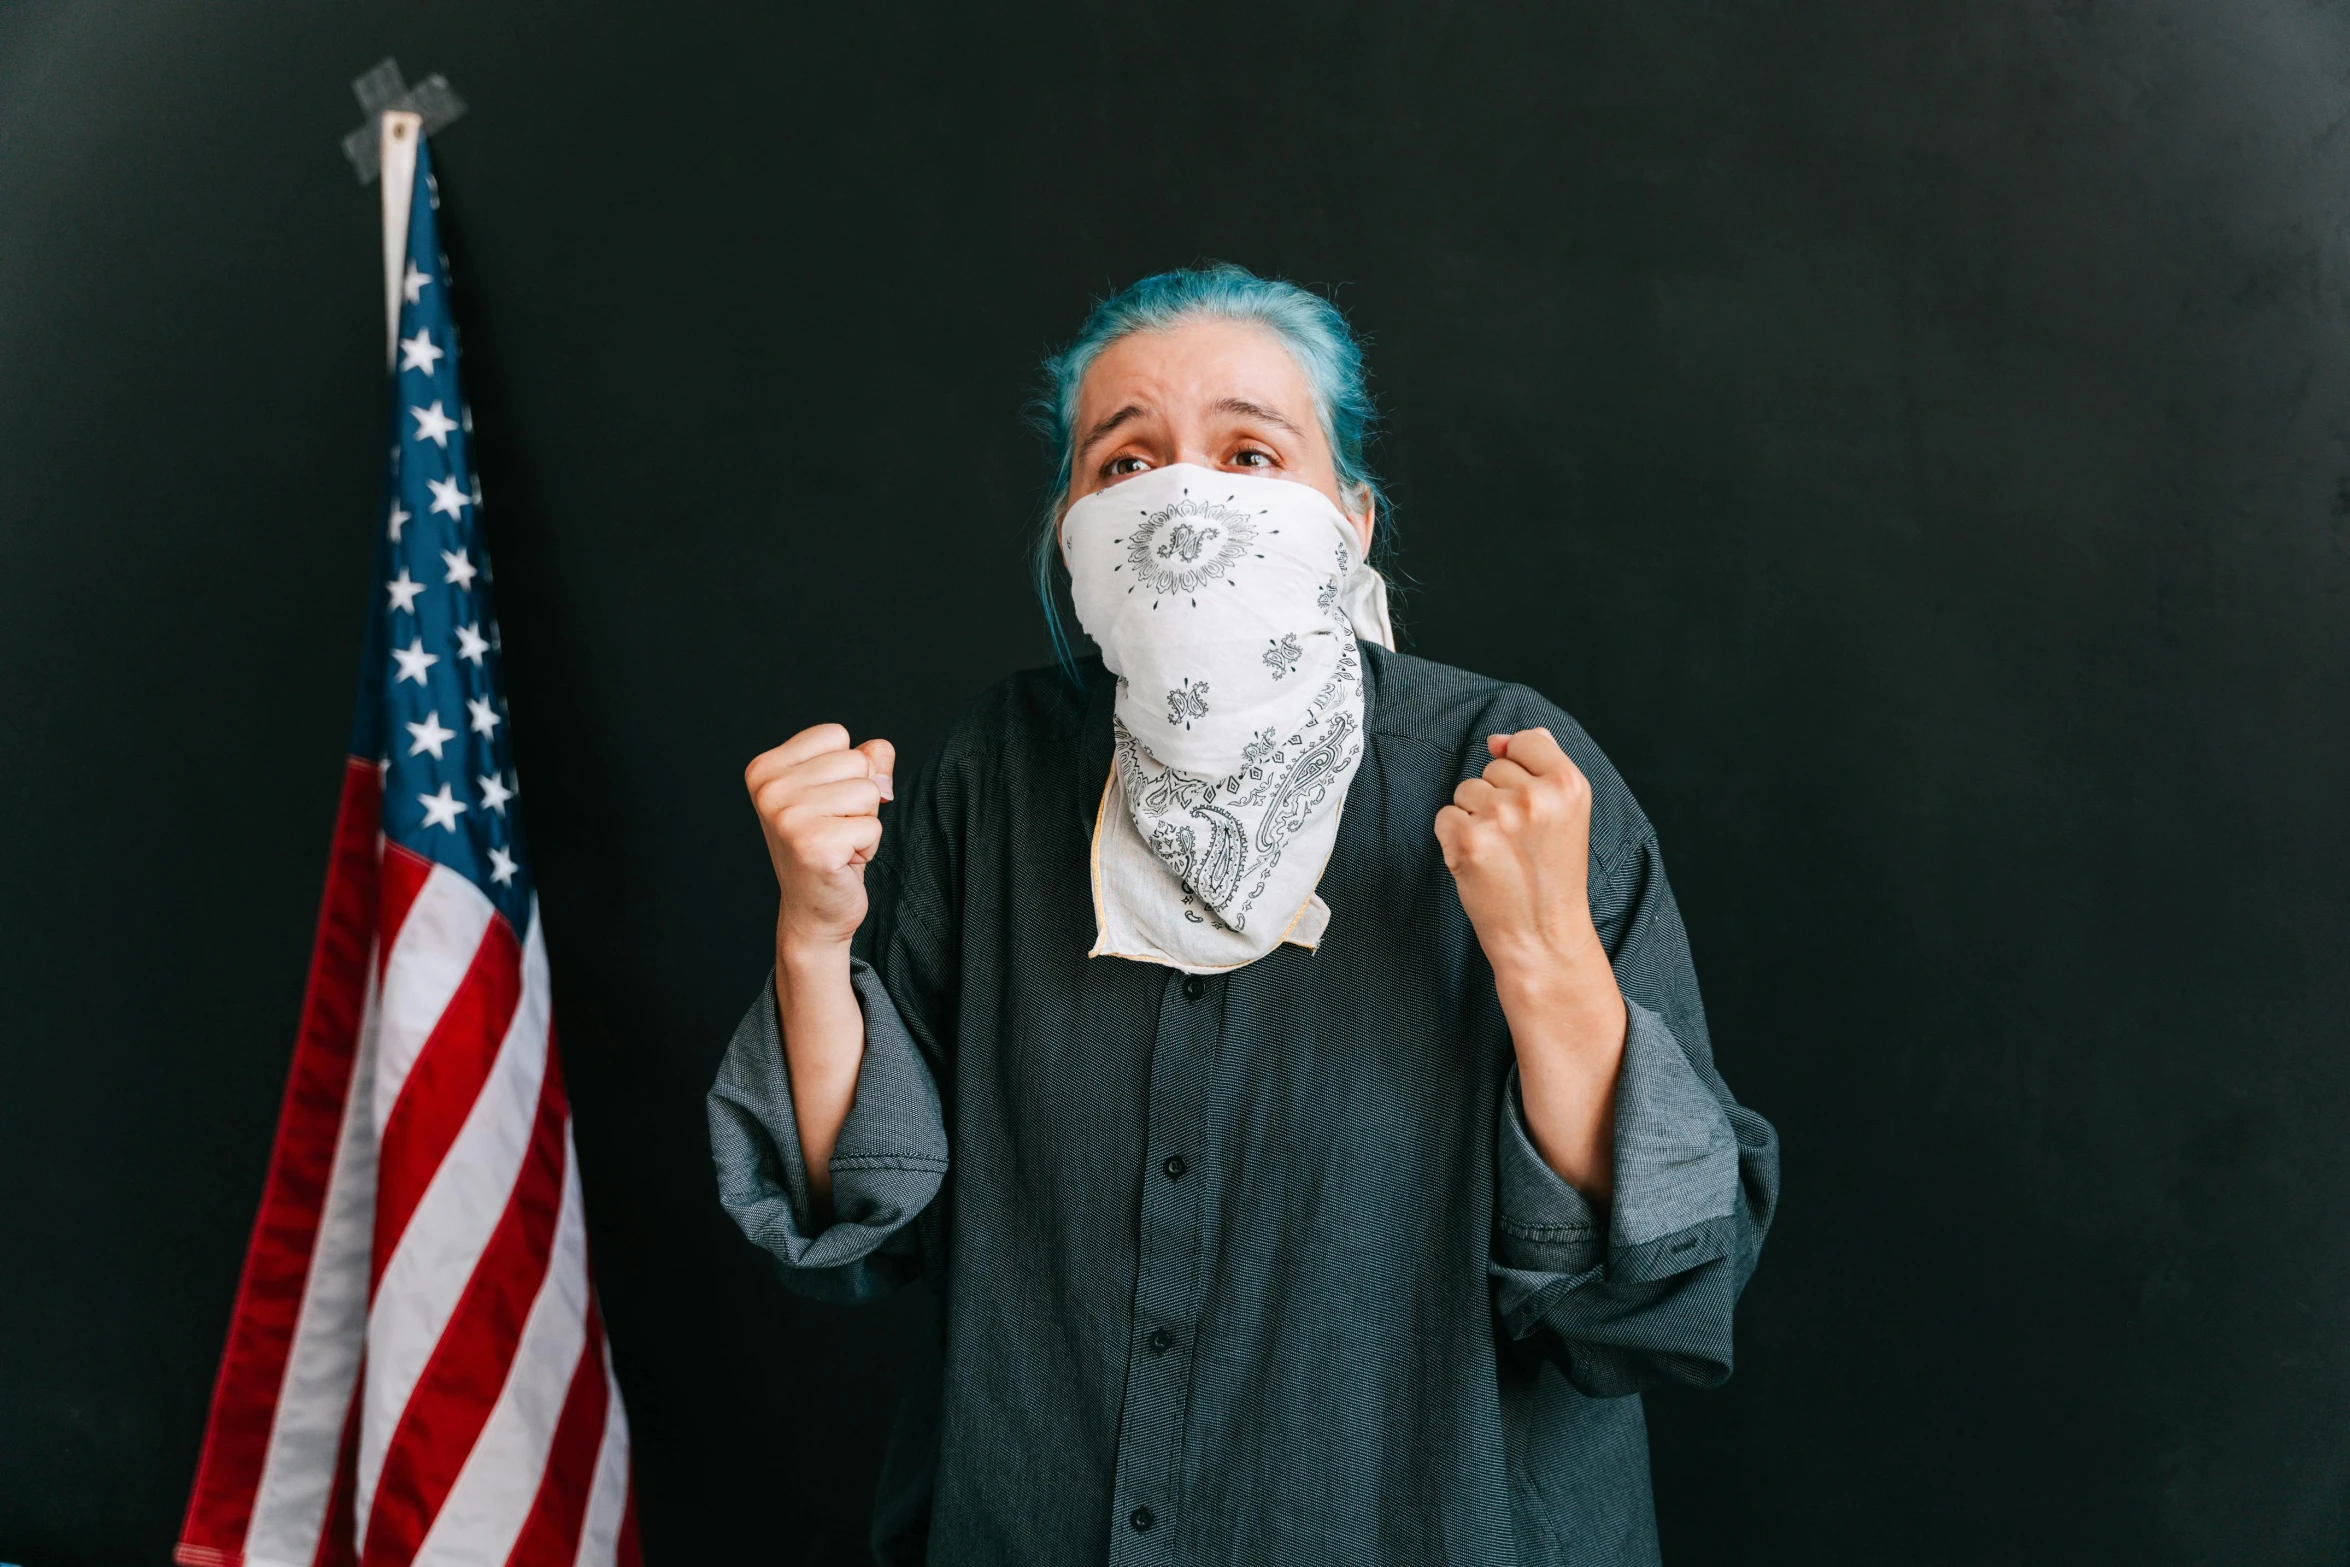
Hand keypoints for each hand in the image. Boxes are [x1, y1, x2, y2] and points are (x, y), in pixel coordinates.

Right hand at [745, 723, 895, 958]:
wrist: (813, 911)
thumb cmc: (829, 846)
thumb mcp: (843, 792)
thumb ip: (865, 760)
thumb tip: (881, 749)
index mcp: (766, 768)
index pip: (836, 734)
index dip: (846, 770)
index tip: (826, 803)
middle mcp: (769, 789)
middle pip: (856, 761)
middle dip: (860, 797)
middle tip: (834, 827)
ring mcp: (787, 817)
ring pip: (869, 792)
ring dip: (865, 822)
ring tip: (839, 843)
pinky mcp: (812, 845)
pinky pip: (873, 827)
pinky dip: (868, 847)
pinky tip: (842, 862)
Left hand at [1435, 728, 1604, 983]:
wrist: (1542, 934)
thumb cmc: (1553, 875)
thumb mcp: (1567, 813)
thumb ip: (1541, 766)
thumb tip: (1498, 740)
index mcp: (1569, 784)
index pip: (1527, 741)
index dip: (1520, 769)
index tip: (1530, 803)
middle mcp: (1536, 796)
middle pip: (1493, 767)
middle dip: (1498, 797)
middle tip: (1519, 840)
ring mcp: (1500, 816)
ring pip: (1466, 790)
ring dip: (1474, 817)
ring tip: (1501, 852)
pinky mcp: (1468, 838)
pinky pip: (1445, 816)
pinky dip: (1454, 838)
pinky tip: (1480, 862)